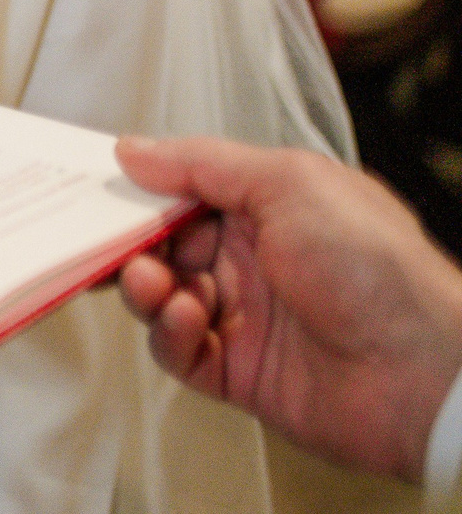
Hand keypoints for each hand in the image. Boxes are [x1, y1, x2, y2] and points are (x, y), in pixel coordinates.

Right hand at [114, 135, 461, 483]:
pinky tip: (191, 320)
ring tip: (155, 284)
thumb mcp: (289, 183)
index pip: (184, 191)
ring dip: (146, 287)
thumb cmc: (375, 266)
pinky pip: (179, 351)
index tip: (97, 189)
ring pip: (161, 297)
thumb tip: (133, 149)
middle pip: (162, 244)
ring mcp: (244, 316)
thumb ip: (203, 164)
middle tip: (110, 242)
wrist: (423, 370)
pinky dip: (171, 334)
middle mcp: (253, 260)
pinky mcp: (237, 371)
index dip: (140, 190)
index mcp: (269, 208)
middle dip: (130, 241)